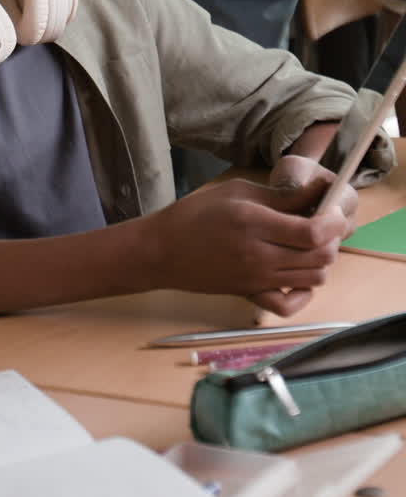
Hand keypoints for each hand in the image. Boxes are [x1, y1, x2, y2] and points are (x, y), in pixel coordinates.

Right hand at [152, 173, 352, 316]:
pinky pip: (290, 304)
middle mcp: (259, 255)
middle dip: (332, 238)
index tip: (333, 209)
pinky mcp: (251, 295)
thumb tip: (318, 193)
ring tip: (309, 243)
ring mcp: (257, 279)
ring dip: (321, 260)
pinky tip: (297, 275)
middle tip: (323, 222)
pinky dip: (303, 293)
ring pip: (314, 279)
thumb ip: (280, 196)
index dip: (333, 222)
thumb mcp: (237, 191)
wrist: (163, 250)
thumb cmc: (196, 214)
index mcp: (254, 223)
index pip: (313, 232)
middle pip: (320, 256)